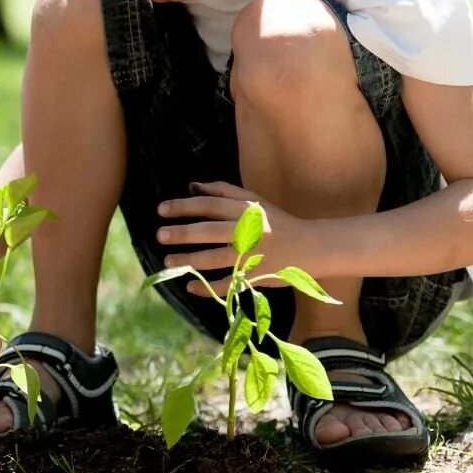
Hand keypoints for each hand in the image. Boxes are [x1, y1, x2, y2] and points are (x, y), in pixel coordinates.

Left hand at [156, 180, 306, 295]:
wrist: (311, 246)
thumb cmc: (276, 221)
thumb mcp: (252, 200)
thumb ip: (222, 191)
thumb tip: (191, 186)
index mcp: (245, 210)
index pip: (208, 205)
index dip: (183, 207)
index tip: (161, 210)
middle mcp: (247, 231)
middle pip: (209, 231)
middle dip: (182, 233)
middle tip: (160, 236)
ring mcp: (252, 256)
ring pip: (215, 259)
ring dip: (189, 261)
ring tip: (168, 261)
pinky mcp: (256, 276)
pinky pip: (229, 283)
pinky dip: (208, 287)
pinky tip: (190, 286)